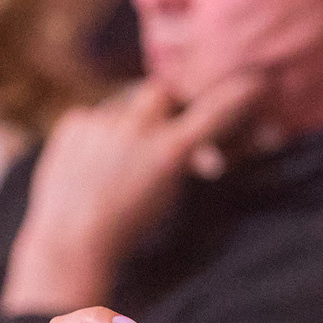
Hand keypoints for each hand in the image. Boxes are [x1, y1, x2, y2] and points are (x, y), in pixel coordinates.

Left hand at [0, 74, 260, 315]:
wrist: (70, 240)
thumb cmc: (128, 229)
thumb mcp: (170, 197)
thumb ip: (184, 162)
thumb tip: (200, 150)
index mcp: (170, 151)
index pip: (214, 112)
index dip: (236, 95)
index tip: (253, 82)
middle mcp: (139, 128)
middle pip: (161, 92)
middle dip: (165, 104)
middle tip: (161, 125)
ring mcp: (103, 121)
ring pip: (124, 104)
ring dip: (128, 123)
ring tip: (117, 159)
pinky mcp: (74, 122)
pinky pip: (93, 117)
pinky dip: (96, 135)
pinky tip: (90, 164)